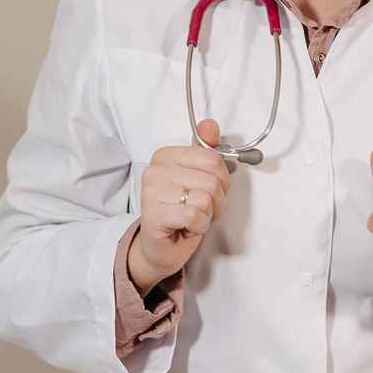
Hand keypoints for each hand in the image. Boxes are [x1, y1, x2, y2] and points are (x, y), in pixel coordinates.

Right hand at [129, 119, 229, 296]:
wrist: (160, 248)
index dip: (222, 180)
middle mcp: (155, 169)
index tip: (209, 191)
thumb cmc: (182, 211)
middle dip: (216, 201)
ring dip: (207, 215)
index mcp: (166, 155)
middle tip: (201, 210)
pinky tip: (186, 227)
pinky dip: (198, 226)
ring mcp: (151, 191)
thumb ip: (205, 151)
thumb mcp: (198, 178)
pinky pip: (195, 215)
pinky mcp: (153, 214)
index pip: (213, 159)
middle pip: (212, 180)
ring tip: (192, 219)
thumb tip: (209, 124)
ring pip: (205, 198)